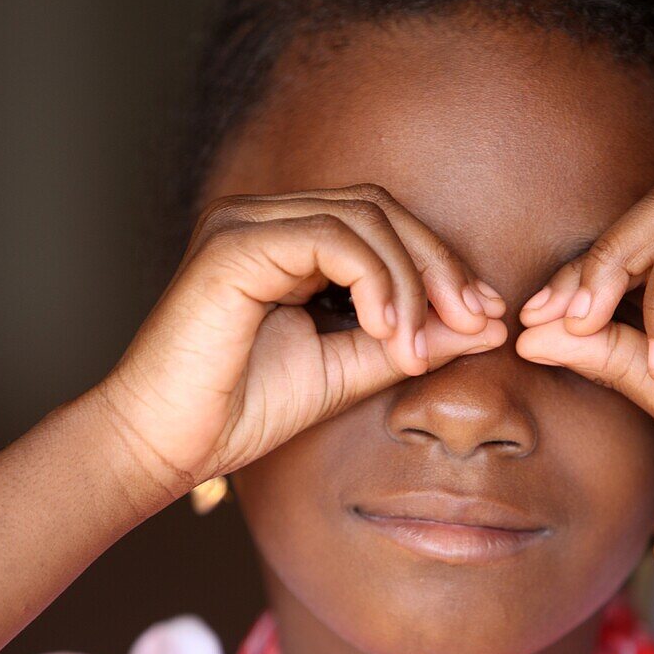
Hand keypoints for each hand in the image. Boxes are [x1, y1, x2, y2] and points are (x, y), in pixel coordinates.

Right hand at [96, 184, 505, 496]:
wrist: (166, 445)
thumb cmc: (244, 408)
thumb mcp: (349, 369)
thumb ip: (412, 340)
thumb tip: (487, 324)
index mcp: (286, 240)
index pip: (382, 222)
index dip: (439, 263)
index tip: (484, 316)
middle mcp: (264, 219)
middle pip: (379, 208)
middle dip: (438, 265)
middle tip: (477, 320)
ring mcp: (245, 224)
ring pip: (361, 217)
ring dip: (410, 279)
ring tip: (421, 343)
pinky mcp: (233, 246)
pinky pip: (328, 239)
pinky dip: (374, 280)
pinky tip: (388, 329)